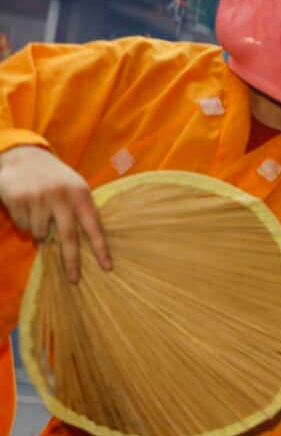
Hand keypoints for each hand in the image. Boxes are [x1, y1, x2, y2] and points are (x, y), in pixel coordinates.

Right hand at [0, 145, 110, 281]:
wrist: (24, 156)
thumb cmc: (56, 178)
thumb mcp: (75, 188)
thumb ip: (82, 211)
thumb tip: (88, 245)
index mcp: (80, 194)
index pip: (94, 226)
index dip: (100, 248)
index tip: (107, 267)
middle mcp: (61, 196)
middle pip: (68, 237)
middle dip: (71, 261)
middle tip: (74, 279)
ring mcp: (38, 198)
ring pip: (40, 234)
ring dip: (39, 232)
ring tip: (39, 213)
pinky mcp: (17, 200)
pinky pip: (23, 226)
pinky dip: (24, 222)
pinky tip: (25, 206)